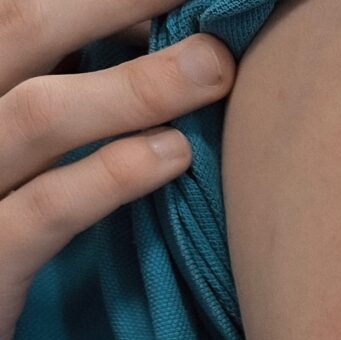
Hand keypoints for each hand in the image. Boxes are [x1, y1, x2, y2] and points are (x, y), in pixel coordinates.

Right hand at [0, 1, 236, 339]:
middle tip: (202, 0)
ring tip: (213, 68)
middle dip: (112, 4)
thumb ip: (64, 92)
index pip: (17, 11)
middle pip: (21, 30)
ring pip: (39, 115)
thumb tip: (150, 43)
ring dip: (133, 88)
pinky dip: (111, 177)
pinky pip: (48, 209)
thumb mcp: (19, 149)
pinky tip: (173, 155)